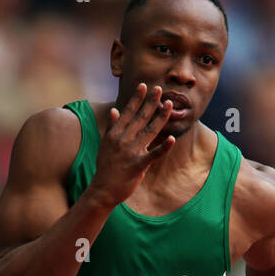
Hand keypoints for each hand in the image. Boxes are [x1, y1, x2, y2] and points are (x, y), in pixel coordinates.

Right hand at [90, 83, 175, 206]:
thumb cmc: (105, 167)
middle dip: (151, 102)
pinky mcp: (138, 166)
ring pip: (149, 131)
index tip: (144, 86)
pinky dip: (163, 147)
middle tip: (160, 88)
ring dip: (160, 117)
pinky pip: (153, 155)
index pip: (128, 112)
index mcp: (115, 134)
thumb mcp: (105, 144)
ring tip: (169, 105)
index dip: (137, 98)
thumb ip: (111, 127)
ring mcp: (131, 153)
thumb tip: (114, 110)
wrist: (102, 189)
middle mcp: (123, 140)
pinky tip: (172, 138)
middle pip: (140, 118)